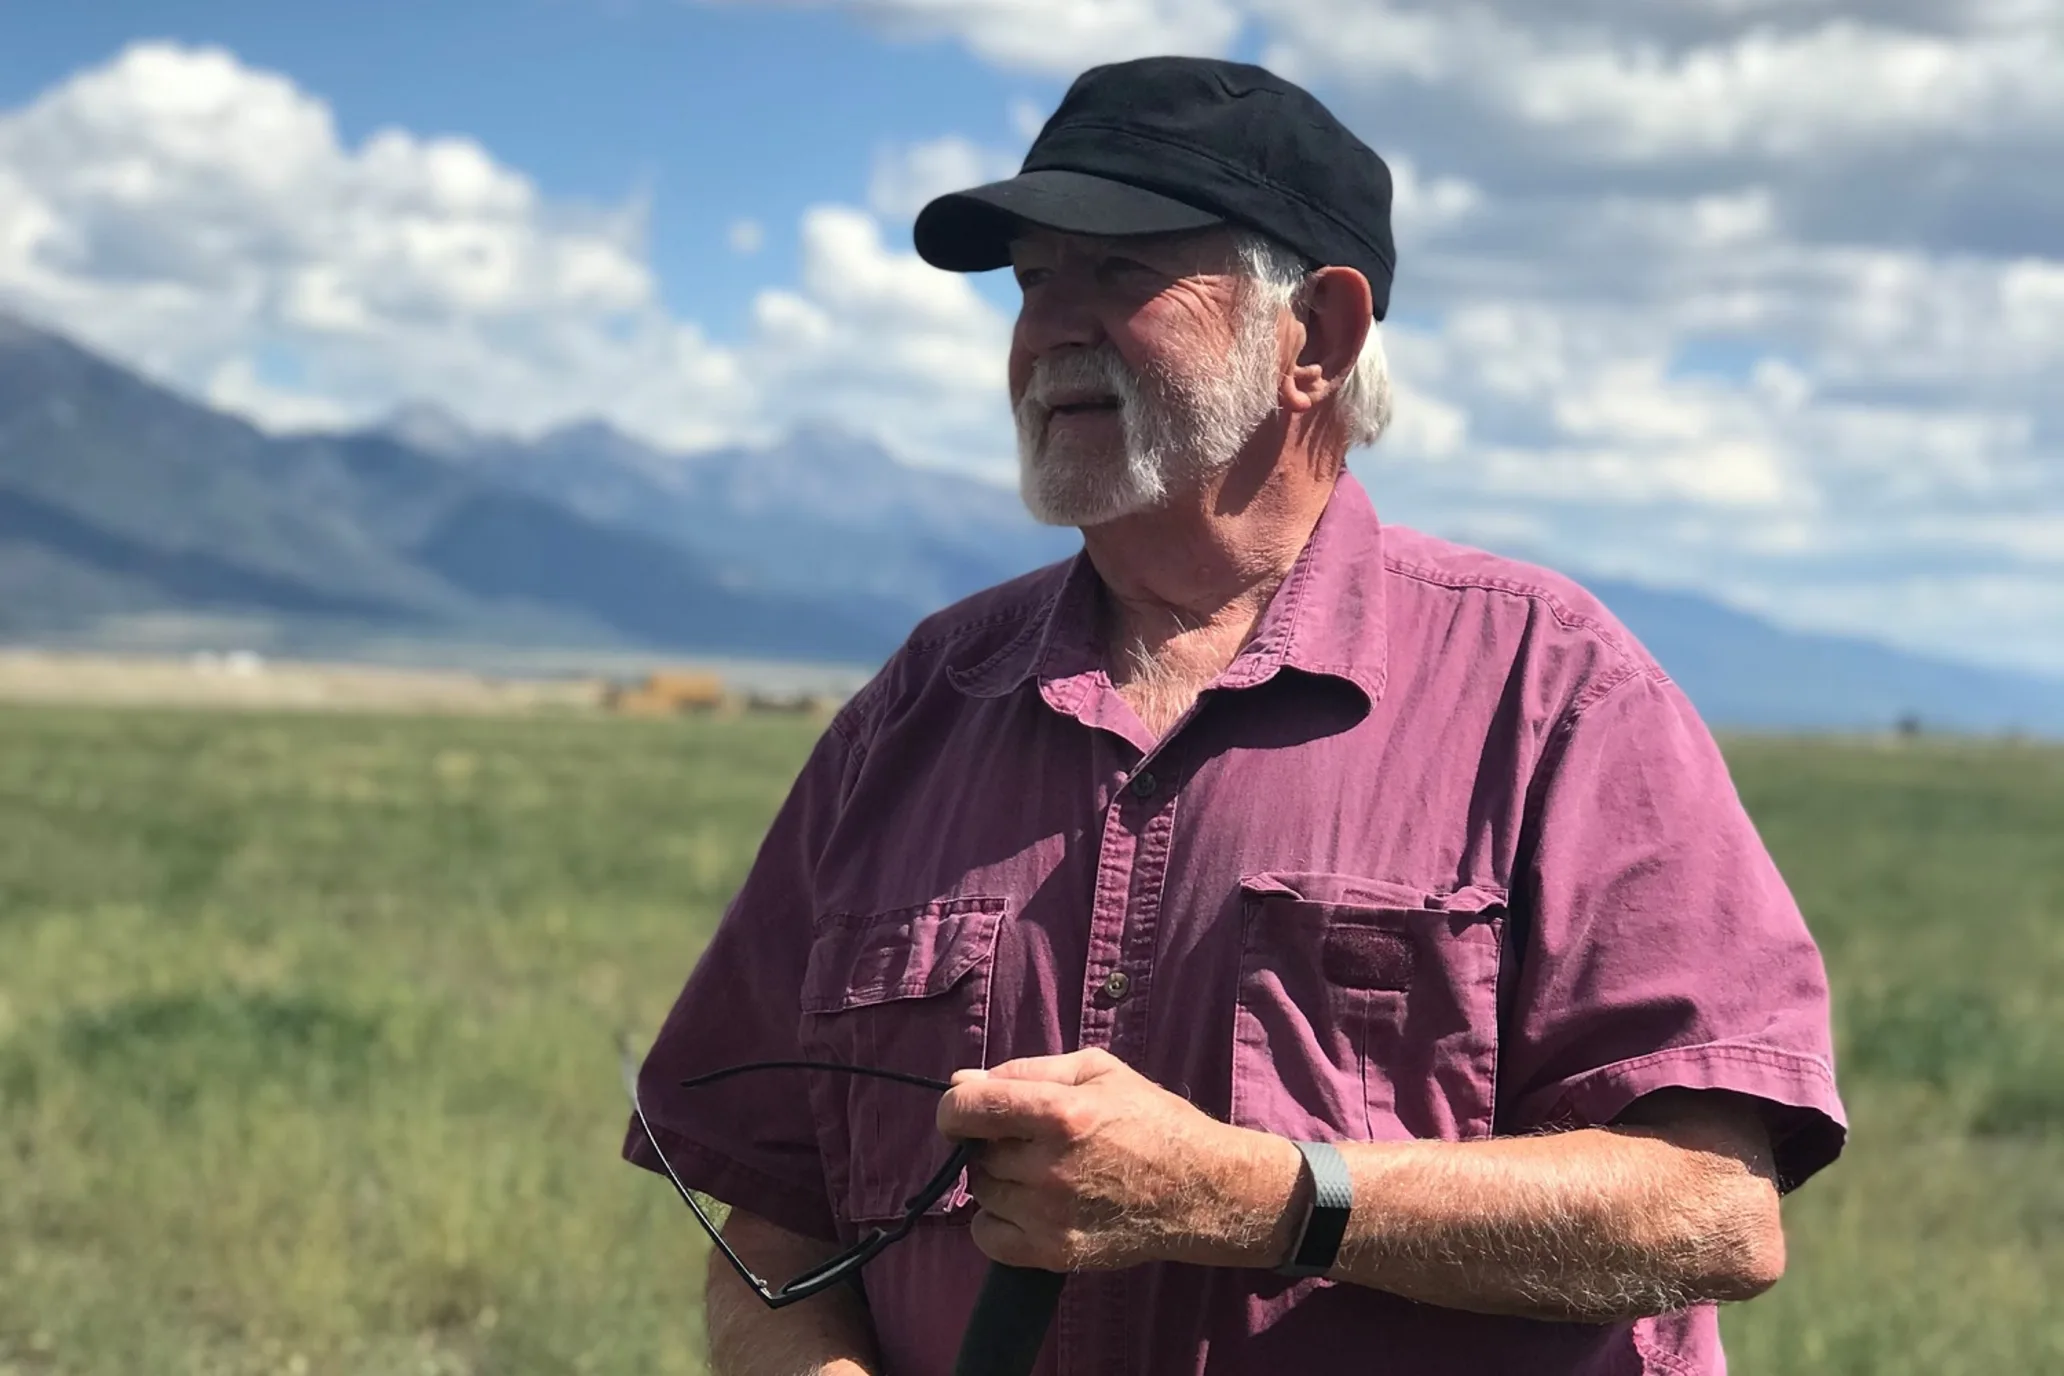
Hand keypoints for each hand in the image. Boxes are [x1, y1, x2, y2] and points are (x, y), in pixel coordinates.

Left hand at [935, 1047, 1303, 1272]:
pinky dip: (996, 1220)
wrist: (1202, 1189)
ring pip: (983, 1192)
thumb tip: (960, 1084)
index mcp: (1061, 1112)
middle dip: (992, 1141)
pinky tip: (1028, 1205)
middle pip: (977, 1152)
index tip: (965, 1111)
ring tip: (1041, 1169)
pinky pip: (988, 1238)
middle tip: (1030, 1139)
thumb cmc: (1151, 1119)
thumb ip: (1024, 1072)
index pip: (967, 1109)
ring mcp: (1051, 1216)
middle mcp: (1050, 1166)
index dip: (954, 1107)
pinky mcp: (1055, 1253)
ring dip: (999, 1178)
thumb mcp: (1096, 1070)